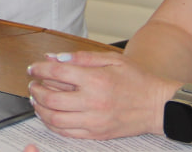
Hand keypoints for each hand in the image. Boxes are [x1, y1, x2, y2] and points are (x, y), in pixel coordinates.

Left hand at [26, 51, 177, 139]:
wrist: (159, 106)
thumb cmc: (138, 80)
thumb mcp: (112, 59)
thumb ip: (81, 57)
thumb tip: (54, 57)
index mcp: (96, 80)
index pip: (57, 73)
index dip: (39, 69)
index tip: (33, 68)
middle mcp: (93, 102)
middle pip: (51, 98)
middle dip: (36, 90)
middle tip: (33, 85)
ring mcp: (95, 121)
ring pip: (55, 119)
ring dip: (40, 109)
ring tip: (37, 100)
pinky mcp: (97, 134)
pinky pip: (67, 133)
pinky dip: (52, 124)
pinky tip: (49, 116)